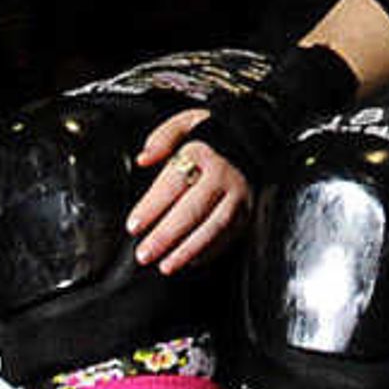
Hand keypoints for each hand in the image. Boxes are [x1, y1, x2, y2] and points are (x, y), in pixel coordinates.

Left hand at [125, 104, 251, 272]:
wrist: (254, 139)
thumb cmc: (213, 134)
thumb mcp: (186, 122)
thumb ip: (162, 137)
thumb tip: (144, 159)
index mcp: (205, 153)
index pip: (174, 183)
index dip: (152, 206)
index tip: (133, 225)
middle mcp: (225, 176)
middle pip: (193, 210)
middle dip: (166, 236)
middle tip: (144, 254)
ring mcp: (240, 197)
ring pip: (213, 228)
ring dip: (187, 250)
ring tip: (165, 266)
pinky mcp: (248, 213)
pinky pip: (228, 237)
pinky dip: (207, 252)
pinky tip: (187, 261)